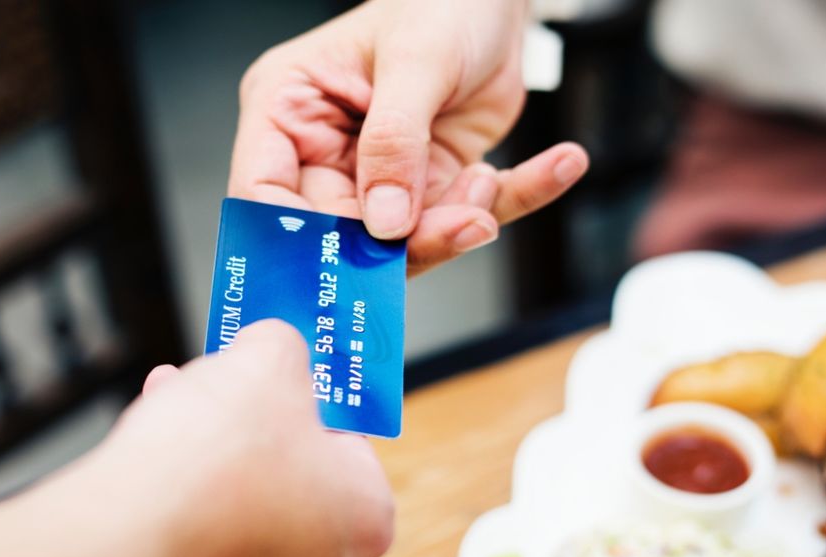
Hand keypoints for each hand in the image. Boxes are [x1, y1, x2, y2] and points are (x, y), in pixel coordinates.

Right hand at [80, 320, 393, 556]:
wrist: (123, 538)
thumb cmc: (209, 462)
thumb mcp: (266, 359)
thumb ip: (283, 346)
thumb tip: (275, 347)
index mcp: (366, 517)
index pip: (350, 443)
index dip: (310, 401)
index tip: (281, 380)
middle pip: (293, 479)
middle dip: (251, 427)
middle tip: (223, 390)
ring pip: (241, 511)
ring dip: (209, 458)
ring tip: (172, 406)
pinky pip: (199, 546)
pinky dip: (180, 505)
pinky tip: (152, 459)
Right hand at [230, 0, 587, 274]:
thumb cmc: (438, 3)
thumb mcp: (415, 61)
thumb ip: (395, 142)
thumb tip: (385, 221)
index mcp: (289, 110)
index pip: (265, 194)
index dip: (298, 239)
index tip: (348, 261)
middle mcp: (326, 150)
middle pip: (341, 232)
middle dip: (404, 240)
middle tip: (460, 225)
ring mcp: (380, 175)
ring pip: (405, 239)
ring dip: (459, 222)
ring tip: (492, 184)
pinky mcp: (434, 184)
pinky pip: (470, 211)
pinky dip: (520, 194)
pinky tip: (560, 165)